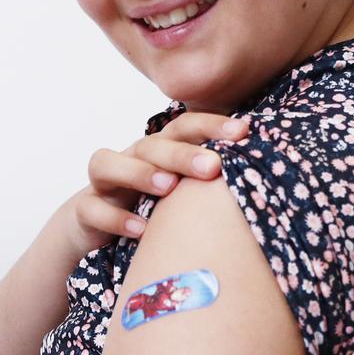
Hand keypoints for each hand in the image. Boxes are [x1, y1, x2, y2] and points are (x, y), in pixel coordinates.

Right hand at [62, 113, 247, 253]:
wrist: (93, 229)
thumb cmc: (149, 206)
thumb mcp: (180, 193)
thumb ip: (208, 181)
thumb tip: (269, 177)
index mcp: (158, 152)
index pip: (183, 128)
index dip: (212, 125)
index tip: (245, 131)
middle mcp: (130, 160)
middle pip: (150, 145)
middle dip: (182, 153)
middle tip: (213, 167)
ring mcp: (104, 185)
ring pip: (107, 164)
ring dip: (139, 173)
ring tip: (169, 187)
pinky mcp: (84, 211)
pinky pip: (92, 208)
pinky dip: (115, 217)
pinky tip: (141, 230)